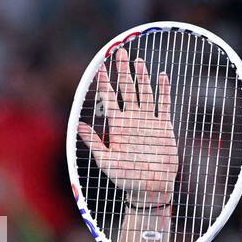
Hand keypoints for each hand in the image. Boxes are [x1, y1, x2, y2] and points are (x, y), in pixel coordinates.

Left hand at [78, 48, 179, 207]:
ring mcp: (148, 122)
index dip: (105, 84)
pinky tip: (161, 75)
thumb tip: (78, 126)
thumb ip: (94, 144)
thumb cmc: (126, 178)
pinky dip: (162, 90)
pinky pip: (163, 105)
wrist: (149, 189)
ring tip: (137, 60)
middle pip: (126, 90)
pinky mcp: (163, 127)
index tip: (100, 68)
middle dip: (122, 71)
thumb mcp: (106, 162)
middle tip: (119, 52)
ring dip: (141, 77)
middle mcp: (132, 120)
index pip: (109, 99)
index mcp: (117, 127)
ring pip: (144, 93)